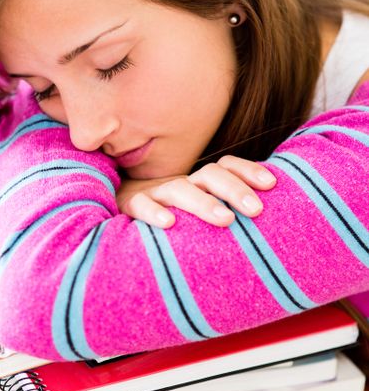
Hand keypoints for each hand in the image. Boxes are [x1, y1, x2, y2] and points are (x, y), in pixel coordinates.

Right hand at [116, 155, 276, 227]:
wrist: (119, 202)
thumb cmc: (169, 211)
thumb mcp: (197, 207)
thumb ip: (224, 209)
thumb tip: (270, 222)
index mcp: (199, 182)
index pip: (226, 167)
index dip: (248, 171)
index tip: (271, 184)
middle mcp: (180, 182)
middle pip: (209, 175)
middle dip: (234, 189)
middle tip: (256, 210)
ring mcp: (155, 192)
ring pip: (179, 190)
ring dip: (203, 202)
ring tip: (225, 219)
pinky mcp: (130, 205)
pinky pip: (141, 205)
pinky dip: (154, 212)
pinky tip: (170, 224)